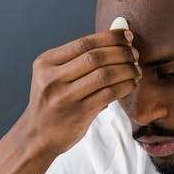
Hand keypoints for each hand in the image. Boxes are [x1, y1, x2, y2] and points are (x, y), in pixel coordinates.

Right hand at [21, 27, 140, 156]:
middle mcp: (51, 78)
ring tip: (136, 70)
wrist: (37, 136)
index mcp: (45, 62)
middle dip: (121, 52)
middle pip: (95, 57)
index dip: (110, 37)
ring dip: (126, 69)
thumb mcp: (55, 76)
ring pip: (104, 75)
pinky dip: (124, 86)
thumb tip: (118, 39)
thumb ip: (80, 59)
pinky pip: (108, 94)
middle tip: (135, 54)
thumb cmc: (53, 102)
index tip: (127, 36)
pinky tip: (131, 84)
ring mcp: (63, 97)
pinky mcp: (77, 114)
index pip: (84, 43)